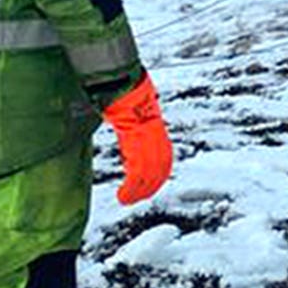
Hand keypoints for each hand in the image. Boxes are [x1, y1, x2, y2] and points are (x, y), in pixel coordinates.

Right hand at [102, 73, 172, 204]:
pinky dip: (131, 188)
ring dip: (138, 192)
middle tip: (137, 199)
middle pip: (159, 170)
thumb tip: (124, 123)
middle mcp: (157, 139)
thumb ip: (133, 124)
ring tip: (127, 200)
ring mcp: (149, 144)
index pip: (164, 160)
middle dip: (150, 187)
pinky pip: (137, 174)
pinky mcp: (138, 145)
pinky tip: (123, 196)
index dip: (158, 176)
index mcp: (157, 132)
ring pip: (149, 176)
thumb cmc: (127, 97)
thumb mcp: (133, 113)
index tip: (150, 187)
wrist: (126, 87)